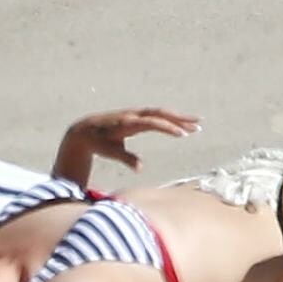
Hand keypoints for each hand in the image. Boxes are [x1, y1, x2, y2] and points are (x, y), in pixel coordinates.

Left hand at [68, 108, 200, 171]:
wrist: (84, 130)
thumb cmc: (97, 143)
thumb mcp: (109, 152)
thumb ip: (124, 158)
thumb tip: (140, 168)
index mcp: (127, 123)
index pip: (152, 122)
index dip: (168, 127)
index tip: (183, 134)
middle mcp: (133, 115)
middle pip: (160, 113)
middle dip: (180, 118)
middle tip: (198, 124)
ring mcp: (135, 114)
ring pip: (161, 113)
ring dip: (178, 118)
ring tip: (196, 125)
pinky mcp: (137, 117)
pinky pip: (156, 116)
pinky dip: (170, 119)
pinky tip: (181, 126)